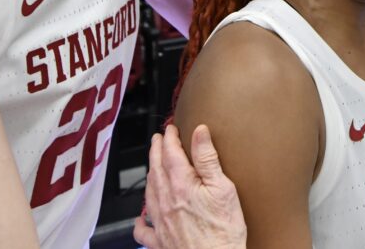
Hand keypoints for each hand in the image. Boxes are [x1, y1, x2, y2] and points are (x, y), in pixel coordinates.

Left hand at [135, 125, 246, 248]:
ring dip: (149, 174)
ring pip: (148, 192)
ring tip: (153, 166)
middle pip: (155, 169)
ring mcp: (160, 223)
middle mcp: (165, 201)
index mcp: (180, 185)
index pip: (170, 153)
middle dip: (156, 150)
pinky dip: (140, 219)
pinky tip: (141, 217)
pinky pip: (143, 229)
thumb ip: (208, 158)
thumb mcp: (223, 189)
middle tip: (158, 139)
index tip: (171, 128)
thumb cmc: (223, 232)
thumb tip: (199, 131)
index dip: (170, 137)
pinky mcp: (160, 243)